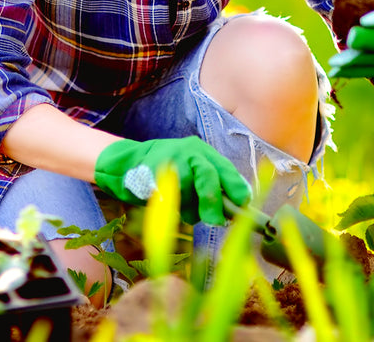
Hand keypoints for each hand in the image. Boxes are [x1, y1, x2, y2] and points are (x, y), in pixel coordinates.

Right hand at [94, 137, 250, 225]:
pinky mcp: (151, 173)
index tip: (243, 204)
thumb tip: (239, 207)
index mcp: (204, 152)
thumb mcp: (195, 169)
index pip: (225, 168)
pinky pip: (167, 196)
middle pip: (207, 175)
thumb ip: (214, 184)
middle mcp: (189, 152)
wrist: (130, 161)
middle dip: (212, 201)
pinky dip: (172, 207)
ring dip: (189, 209)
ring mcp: (169, 161)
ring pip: (187, 190)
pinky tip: (168, 204)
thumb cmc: (172, 170)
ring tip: (186, 211)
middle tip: (215, 221)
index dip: (236, 187)